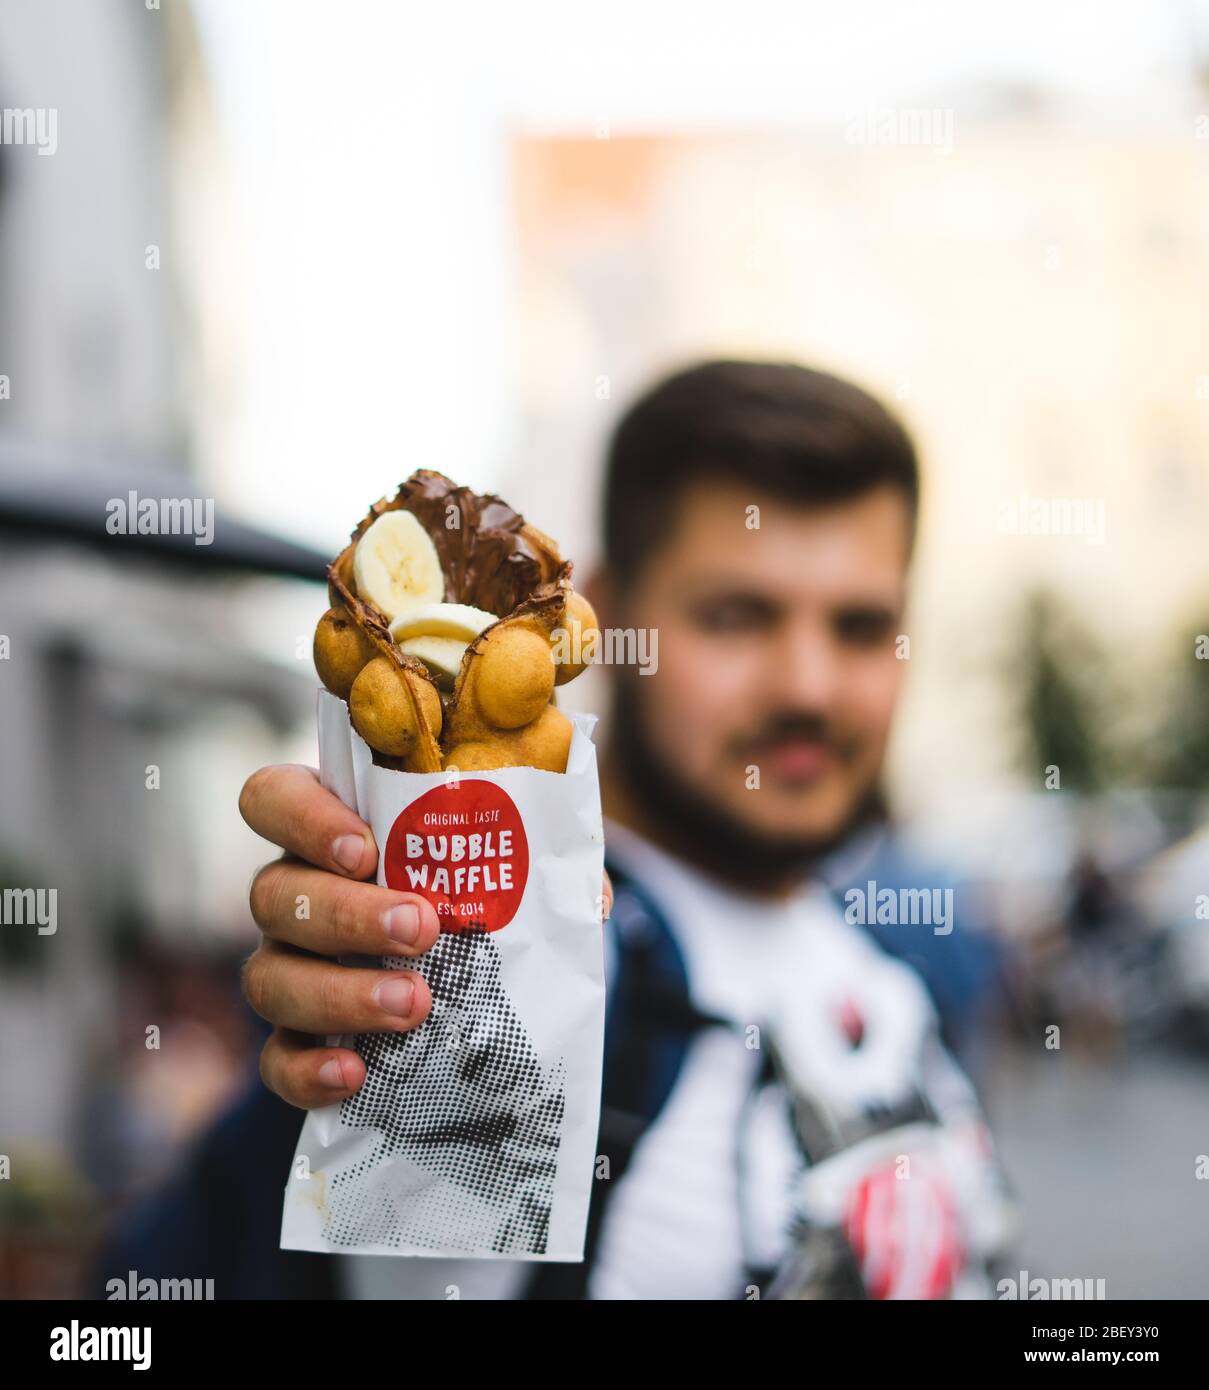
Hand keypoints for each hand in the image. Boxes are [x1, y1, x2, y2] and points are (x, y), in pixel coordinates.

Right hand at [239, 764, 612, 1109]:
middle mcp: (296, 893)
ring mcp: (288, 967)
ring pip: (269, 977)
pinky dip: (308, 1071)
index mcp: (333, 828)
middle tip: (422, 928)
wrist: (485, 983)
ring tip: (415, 1006)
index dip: (303, 819)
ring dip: (339, 992)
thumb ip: (543, 856)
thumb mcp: (515, 857)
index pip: (273, 799)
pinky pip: (275, 1061)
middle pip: (274, 893)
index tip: (366, 849)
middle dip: (346, 913)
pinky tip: (355, 1073)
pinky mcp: (297, 1041)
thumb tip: (590, 898)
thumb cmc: (485, 894)